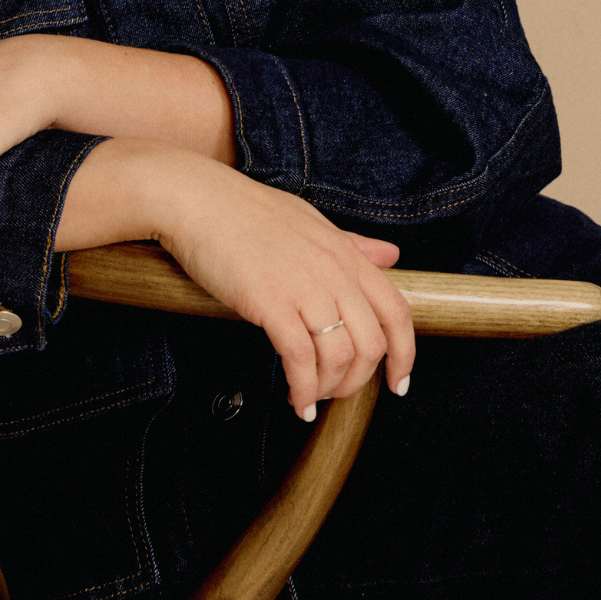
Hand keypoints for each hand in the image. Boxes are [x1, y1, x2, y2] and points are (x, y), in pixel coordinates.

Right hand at [58, 140, 415, 413]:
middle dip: (359, 380)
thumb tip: (391, 255)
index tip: (397, 382)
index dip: (405, 353)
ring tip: (310, 396)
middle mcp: (333, 271)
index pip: (396, 310)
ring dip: (329, 389)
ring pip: (340, 357)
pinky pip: (301, 360)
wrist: (195, 199)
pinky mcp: (271, 303)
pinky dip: (303, 390)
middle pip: (372, 344)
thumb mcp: (308, 219)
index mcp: (344, 251)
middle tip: (337, 393)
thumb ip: (351, 244)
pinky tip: (294, 400)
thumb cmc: (244, 209)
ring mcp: (304, 287)